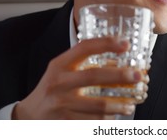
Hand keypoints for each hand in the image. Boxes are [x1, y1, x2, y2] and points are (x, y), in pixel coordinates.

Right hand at [12, 37, 144, 118]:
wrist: (29, 115)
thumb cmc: (52, 89)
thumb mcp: (61, 71)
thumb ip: (83, 64)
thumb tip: (118, 62)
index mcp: (59, 65)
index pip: (83, 48)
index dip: (105, 44)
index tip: (125, 44)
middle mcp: (59, 83)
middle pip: (94, 76)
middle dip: (119, 76)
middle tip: (138, 75)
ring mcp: (61, 104)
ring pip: (97, 105)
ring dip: (119, 104)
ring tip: (131, 104)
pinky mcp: (65, 122)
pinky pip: (92, 122)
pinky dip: (107, 120)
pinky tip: (117, 117)